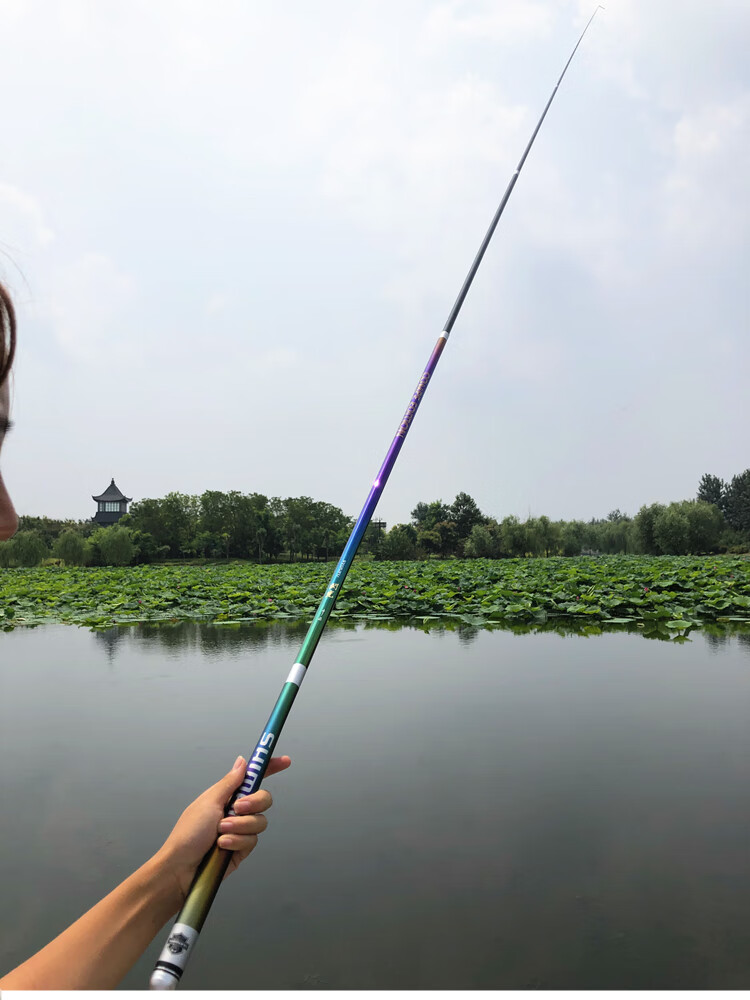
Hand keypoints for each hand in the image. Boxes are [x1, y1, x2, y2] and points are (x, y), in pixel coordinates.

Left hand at [154, 754, 291, 900]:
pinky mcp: (242, 849)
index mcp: (227, 796)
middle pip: (263, 799)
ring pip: (260, 822)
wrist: (181, 868)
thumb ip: (230, 782)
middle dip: (254, 803)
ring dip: (240, 826)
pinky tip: (222, 846)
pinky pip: (252, 840)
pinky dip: (237, 841)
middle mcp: (236, 811)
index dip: (269, 768)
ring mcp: (240, 830)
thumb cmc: (188, 834)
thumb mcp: (209, 802)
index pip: (253, 778)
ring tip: (220, 832)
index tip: (284, 761)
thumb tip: (242, 762)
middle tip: (237, 808)